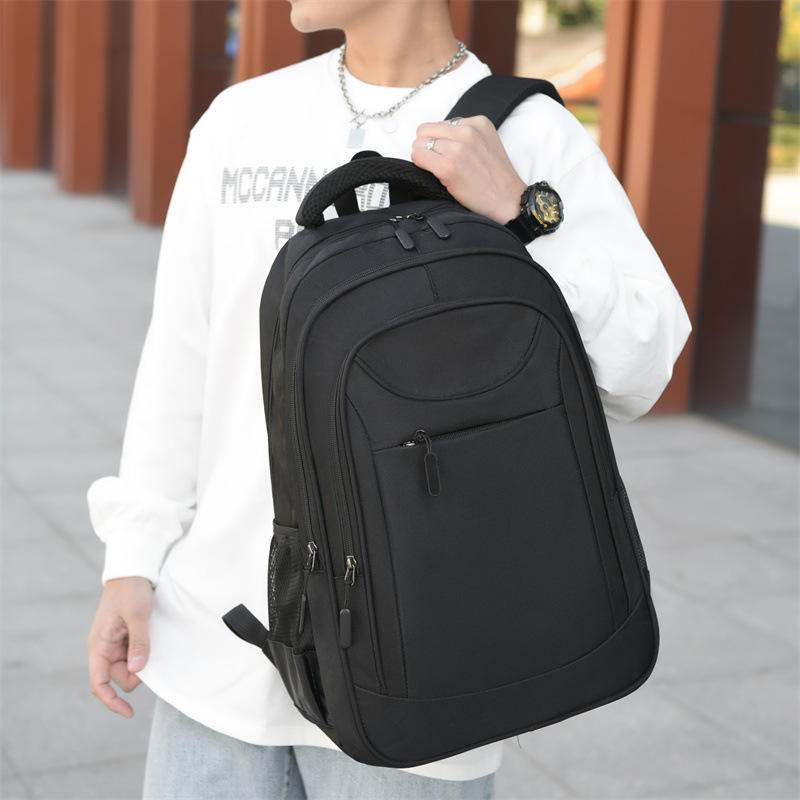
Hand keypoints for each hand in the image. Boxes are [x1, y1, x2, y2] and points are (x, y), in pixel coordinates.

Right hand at [87, 576, 153, 717]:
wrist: (133, 571)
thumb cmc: (132, 590)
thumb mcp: (137, 615)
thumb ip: (139, 642)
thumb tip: (137, 670)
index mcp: (99, 646)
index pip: (99, 683)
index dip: (112, 701)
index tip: (129, 713)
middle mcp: (104, 648)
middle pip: (120, 677)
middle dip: (137, 673)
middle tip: (150, 649)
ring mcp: (115, 644)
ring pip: (130, 667)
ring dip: (143, 661)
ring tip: (150, 637)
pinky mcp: (125, 638)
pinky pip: (135, 655)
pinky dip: (144, 653)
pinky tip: (151, 639)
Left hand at [411, 115, 526, 225]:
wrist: (508, 201)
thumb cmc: (495, 179)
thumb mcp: (486, 144)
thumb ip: (464, 135)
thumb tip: (437, 136)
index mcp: (478, 123)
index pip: (439, 124)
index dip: (439, 141)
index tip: (448, 155)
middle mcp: (468, 131)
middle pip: (426, 131)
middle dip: (428, 147)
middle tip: (439, 163)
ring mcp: (458, 148)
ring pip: (419, 143)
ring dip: (425, 158)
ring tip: (441, 170)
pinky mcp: (448, 166)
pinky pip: (418, 156)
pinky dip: (421, 165)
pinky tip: (436, 175)